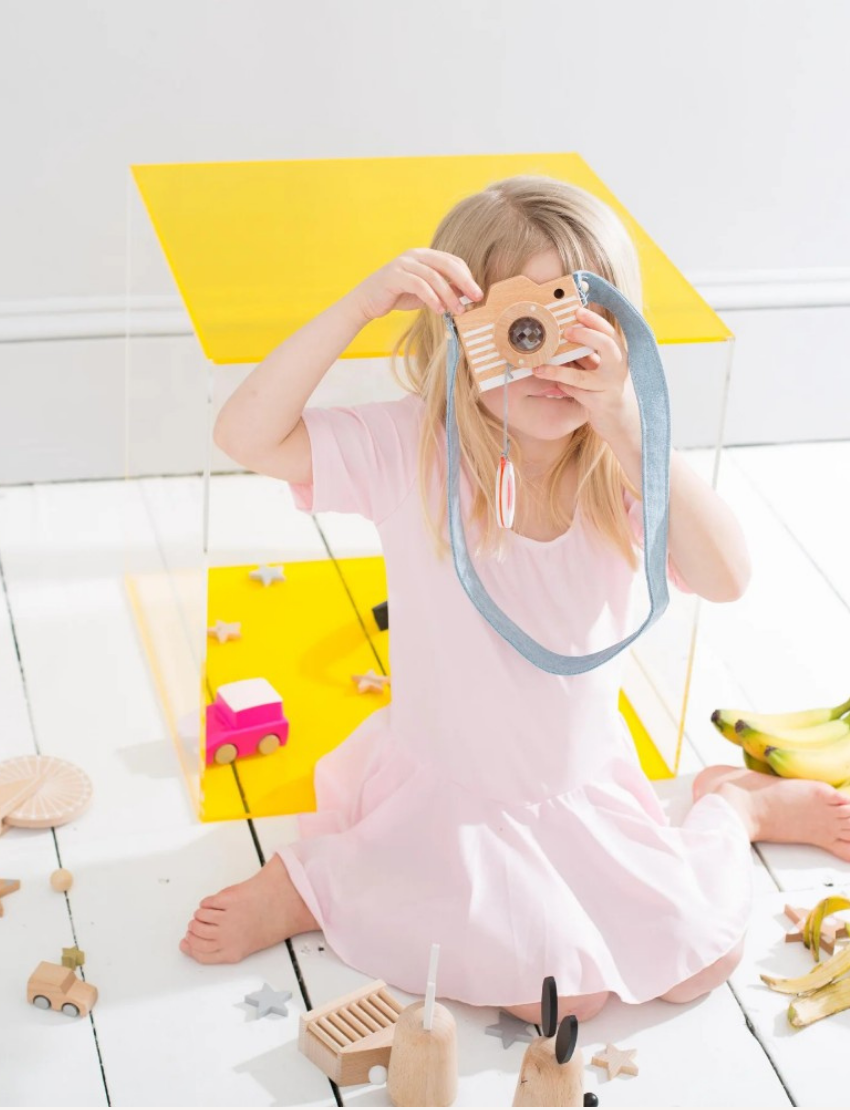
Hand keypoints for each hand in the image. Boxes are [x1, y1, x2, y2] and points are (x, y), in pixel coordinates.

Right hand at [350, 247, 483, 322]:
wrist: (366, 301)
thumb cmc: (397, 296)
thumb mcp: (426, 294)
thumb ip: (444, 291)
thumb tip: (467, 295)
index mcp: (425, 256)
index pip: (452, 261)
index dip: (467, 276)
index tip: (478, 293)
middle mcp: (416, 255)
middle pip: (447, 264)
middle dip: (465, 281)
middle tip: (477, 297)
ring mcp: (404, 263)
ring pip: (434, 276)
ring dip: (449, 294)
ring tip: (458, 311)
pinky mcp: (394, 275)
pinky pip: (418, 285)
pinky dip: (432, 298)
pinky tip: (439, 310)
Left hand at [531, 304, 639, 442]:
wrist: (620, 420)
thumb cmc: (604, 388)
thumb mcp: (598, 368)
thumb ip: (586, 354)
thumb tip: (562, 335)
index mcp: (618, 355)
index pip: (609, 333)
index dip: (594, 321)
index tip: (578, 311)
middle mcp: (618, 369)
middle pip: (606, 346)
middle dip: (586, 335)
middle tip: (566, 332)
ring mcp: (610, 386)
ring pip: (582, 376)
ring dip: (558, 371)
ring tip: (539, 368)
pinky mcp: (601, 404)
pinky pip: (577, 393)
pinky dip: (564, 387)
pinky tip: (554, 384)